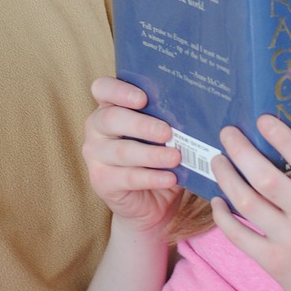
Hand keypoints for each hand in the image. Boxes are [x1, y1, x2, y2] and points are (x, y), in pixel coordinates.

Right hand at [82, 77, 181, 233]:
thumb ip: (169, 120)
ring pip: (122, 151)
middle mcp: (96, 128)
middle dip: (141, 124)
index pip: (103, 89)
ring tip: (175, 157)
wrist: (151, 201)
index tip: (143, 98)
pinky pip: (127, 177)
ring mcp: (95, 155)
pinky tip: (170, 178)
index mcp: (110, 106)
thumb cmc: (158, 156)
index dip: (119, 90)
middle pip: (111, 118)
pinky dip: (152, 177)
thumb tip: (195, 110)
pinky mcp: (101, 181)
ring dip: (151, 154)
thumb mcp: (163, 135)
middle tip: (167, 132)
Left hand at [210, 116, 290, 290]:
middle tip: (227, 132)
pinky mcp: (273, 263)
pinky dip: (223, 216)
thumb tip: (281, 152)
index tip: (261, 119)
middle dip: (241, 150)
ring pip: (247, 201)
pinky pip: (238, 235)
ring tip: (218, 160)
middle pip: (266, 177)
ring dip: (226, 176)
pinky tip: (217, 201)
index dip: (281, 136)